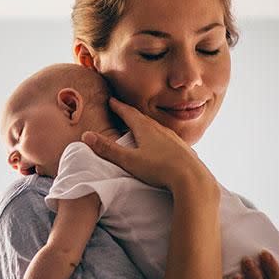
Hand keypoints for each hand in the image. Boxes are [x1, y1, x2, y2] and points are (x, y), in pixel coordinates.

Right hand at [81, 97, 217, 194]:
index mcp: (146, 129)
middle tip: (123, 110)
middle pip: (143, 118)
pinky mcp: (183, 149)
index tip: (112, 100)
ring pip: (157, 127)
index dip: (118, 107)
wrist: (192, 179)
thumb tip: (87, 136)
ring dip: (146, 125)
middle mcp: (161, 130)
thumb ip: (108, 149)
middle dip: (131, 113)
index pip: (129, 113)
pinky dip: (159, 136)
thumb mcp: (129, 160)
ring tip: (140, 126)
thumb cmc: (159, 169)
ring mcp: (174, 139)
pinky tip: (161, 144)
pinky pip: (167, 138)